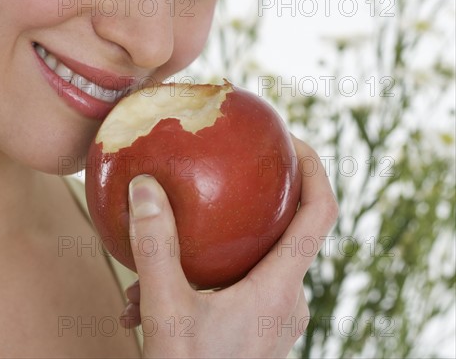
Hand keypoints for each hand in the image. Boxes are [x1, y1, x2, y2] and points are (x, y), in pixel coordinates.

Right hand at [118, 136, 337, 357]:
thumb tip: (145, 187)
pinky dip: (202, 276)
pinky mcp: (257, 325)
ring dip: (212, 246)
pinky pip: (237, 282)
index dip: (315, 168)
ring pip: (255, 257)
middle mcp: (288, 298)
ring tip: (159, 256)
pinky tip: (147, 296)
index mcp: (280, 287)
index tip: (289, 139)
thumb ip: (156, 247)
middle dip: (258, 196)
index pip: (320, 213)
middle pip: (290, 227)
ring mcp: (274, 314)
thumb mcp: (167, 311)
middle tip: (227, 169)